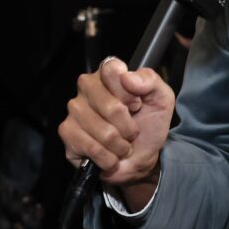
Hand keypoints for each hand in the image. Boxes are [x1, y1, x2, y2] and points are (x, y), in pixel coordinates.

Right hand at [58, 57, 174, 210]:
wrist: (141, 158)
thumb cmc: (148, 125)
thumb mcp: (161, 99)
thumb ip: (150, 80)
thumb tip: (128, 77)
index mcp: (107, 74)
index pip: (111, 70)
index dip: (128, 93)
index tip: (136, 104)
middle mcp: (87, 87)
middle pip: (110, 106)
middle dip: (128, 127)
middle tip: (131, 130)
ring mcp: (75, 110)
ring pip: (103, 131)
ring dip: (120, 146)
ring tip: (121, 144)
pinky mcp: (67, 132)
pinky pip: (92, 148)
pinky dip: (108, 158)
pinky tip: (109, 155)